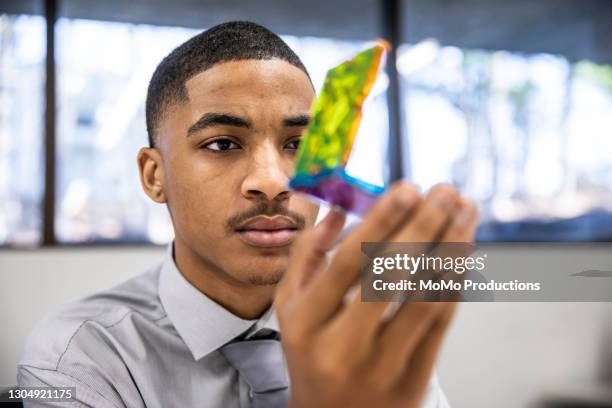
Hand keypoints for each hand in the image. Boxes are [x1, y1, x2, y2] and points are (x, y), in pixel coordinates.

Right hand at [275, 182, 478, 407]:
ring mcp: (381, 367)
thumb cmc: (310, 353)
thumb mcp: (290, 308)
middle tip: (447, 191)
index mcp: (305, 322)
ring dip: (451, 250)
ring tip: (466, 213)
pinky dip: (454, 284)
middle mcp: (342, 346)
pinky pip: (440, 325)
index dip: (382, 221)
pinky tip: (463, 254)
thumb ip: (307, 256)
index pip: (349, 262)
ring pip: (426, 299)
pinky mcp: (413, 381)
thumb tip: (338, 211)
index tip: (408, 187)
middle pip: (391, 276)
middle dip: (425, 226)